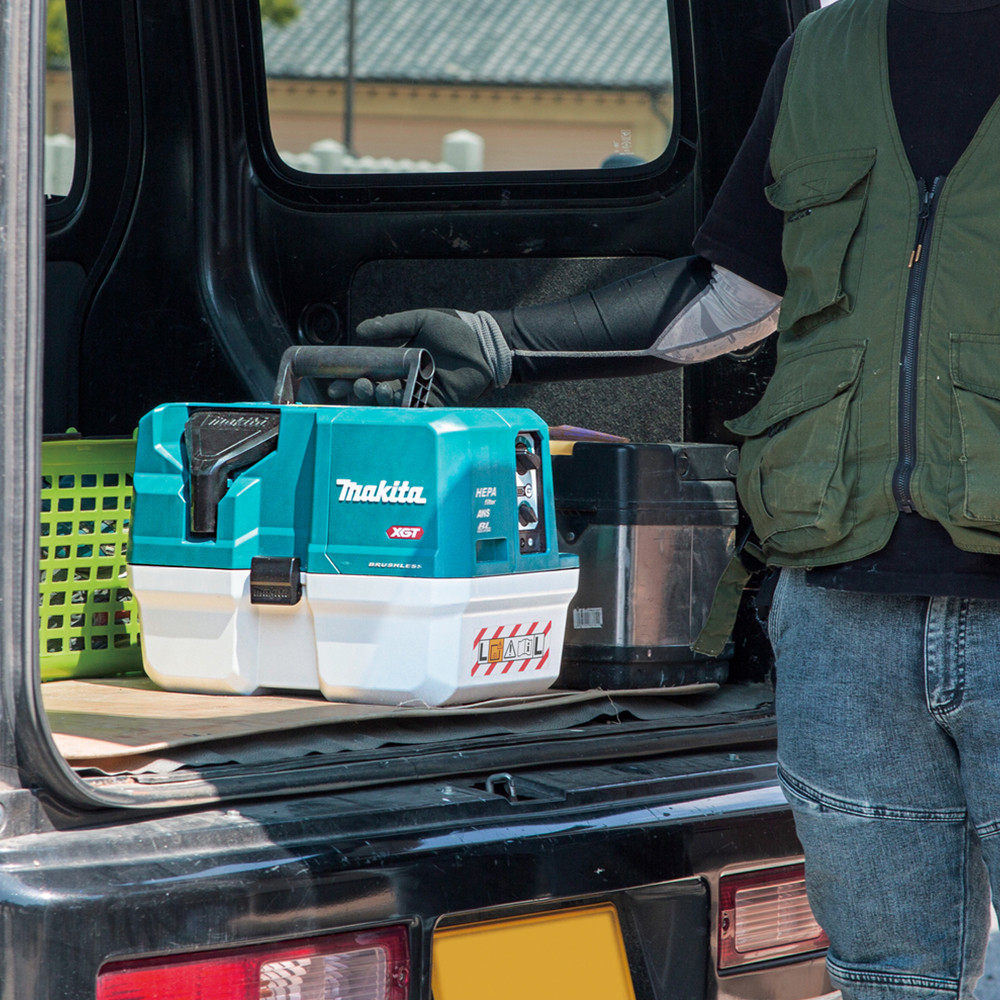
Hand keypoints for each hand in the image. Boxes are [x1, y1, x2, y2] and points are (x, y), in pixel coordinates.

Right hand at [350, 309, 497, 405]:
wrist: (484, 342)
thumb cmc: (454, 329)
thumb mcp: (419, 321)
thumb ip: (391, 326)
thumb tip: (360, 330)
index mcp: (399, 363)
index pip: (369, 375)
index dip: (352, 381)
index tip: (336, 385)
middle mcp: (407, 381)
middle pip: (377, 393)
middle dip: (362, 393)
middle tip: (357, 386)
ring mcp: (422, 394)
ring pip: (393, 404)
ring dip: (380, 400)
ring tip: (375, 390)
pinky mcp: (437, 404)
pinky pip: (416, 411)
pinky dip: (402, 410)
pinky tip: (393, 404)